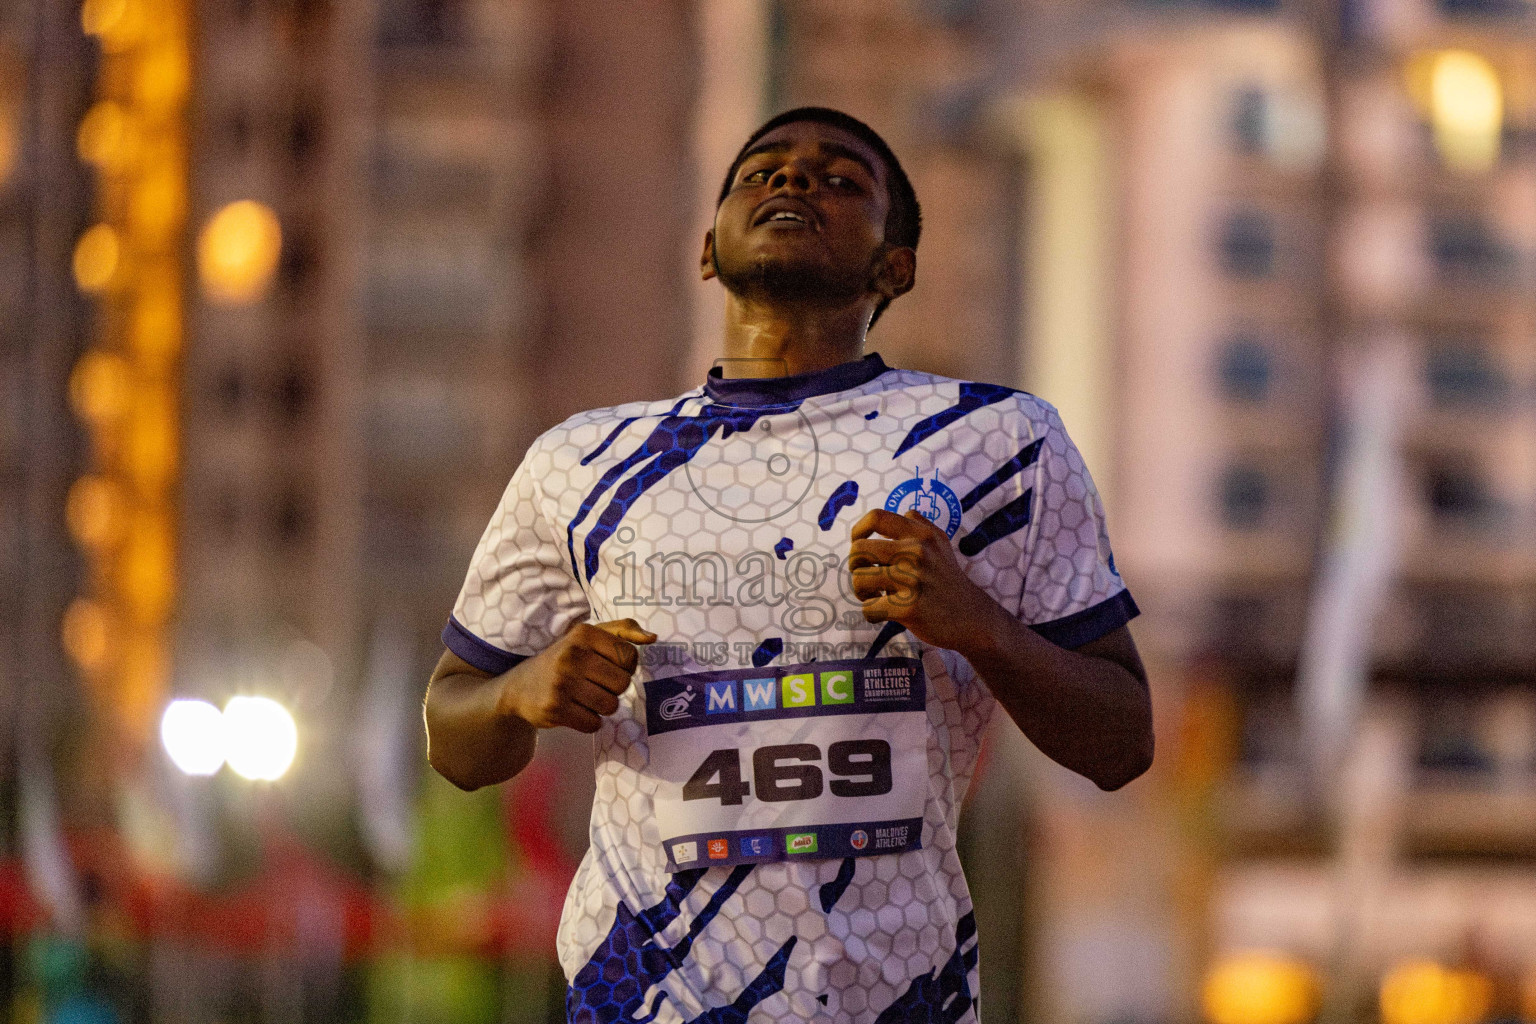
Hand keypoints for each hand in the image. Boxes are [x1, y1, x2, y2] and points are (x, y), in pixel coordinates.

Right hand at [499, 619, 655, 732]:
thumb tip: (652, 638)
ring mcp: (561, 683)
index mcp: (583, 633)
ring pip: (610, 706)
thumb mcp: (587, 637)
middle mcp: (571, 655)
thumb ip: (622, 631)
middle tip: (593, 684)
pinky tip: (574, 710)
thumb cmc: (563, 660)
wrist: (518, 688)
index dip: (625, 667)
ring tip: (583, 697)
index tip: (608, 666)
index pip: (629, 656)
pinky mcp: (555, 709)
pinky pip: (594, 723)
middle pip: (622, 683)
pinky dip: (589, 721)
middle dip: (613, 688)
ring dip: (601, 706)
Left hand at [848, 509, 1001, 651]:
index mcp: (922, 534)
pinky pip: (868, 608)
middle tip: (867, 576)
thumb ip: (917, 525)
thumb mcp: (940, 543)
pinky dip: (871, 614)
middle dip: (855, 566)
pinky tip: (884, 614)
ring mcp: (913, 580)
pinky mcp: (909, 608)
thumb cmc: (947, 580)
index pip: (876, 517)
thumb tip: (891, 515)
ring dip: (861, 591)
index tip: (858, 544)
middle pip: (859, 549)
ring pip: (859, 579)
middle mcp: (917, 552)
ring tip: (875, 596)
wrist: (972, 618)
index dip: (858, 530)